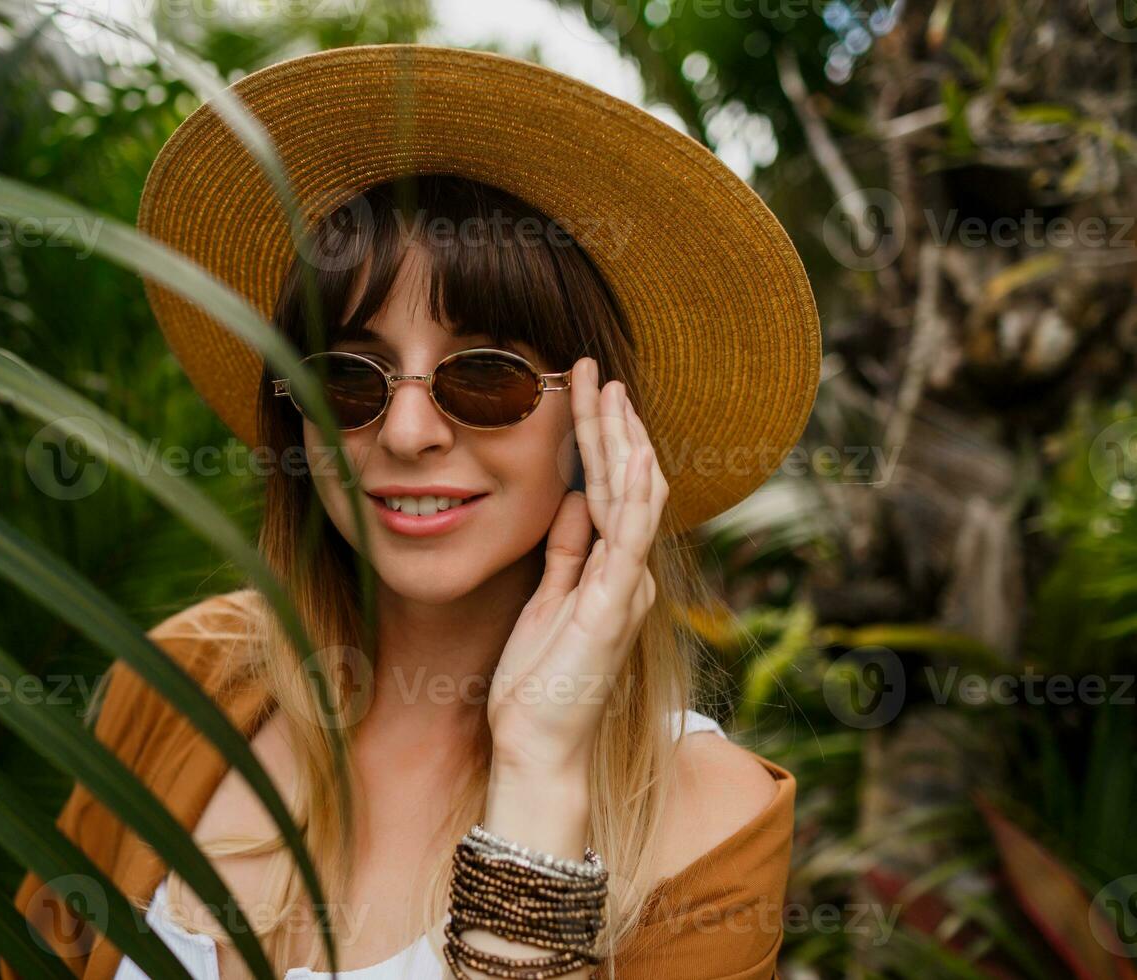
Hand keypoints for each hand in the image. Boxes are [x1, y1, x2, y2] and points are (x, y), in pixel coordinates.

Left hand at [487, 357, 670, 777]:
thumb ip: (564, 550)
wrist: (537, 745)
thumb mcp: (546, 599)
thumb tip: (573, 498)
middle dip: (610, 424)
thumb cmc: (539, 683)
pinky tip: (630, 452)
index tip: (584, 393)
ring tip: (610, 390)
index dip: (598, 440)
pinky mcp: (612, 604)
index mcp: (609, 570)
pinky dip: (633, 492)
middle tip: (595, 369)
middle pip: (624, 483)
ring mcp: (625, 587)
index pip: (608, 490)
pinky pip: (628, 538)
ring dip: (621, 441)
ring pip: (632, 498)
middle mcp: (627, 573)